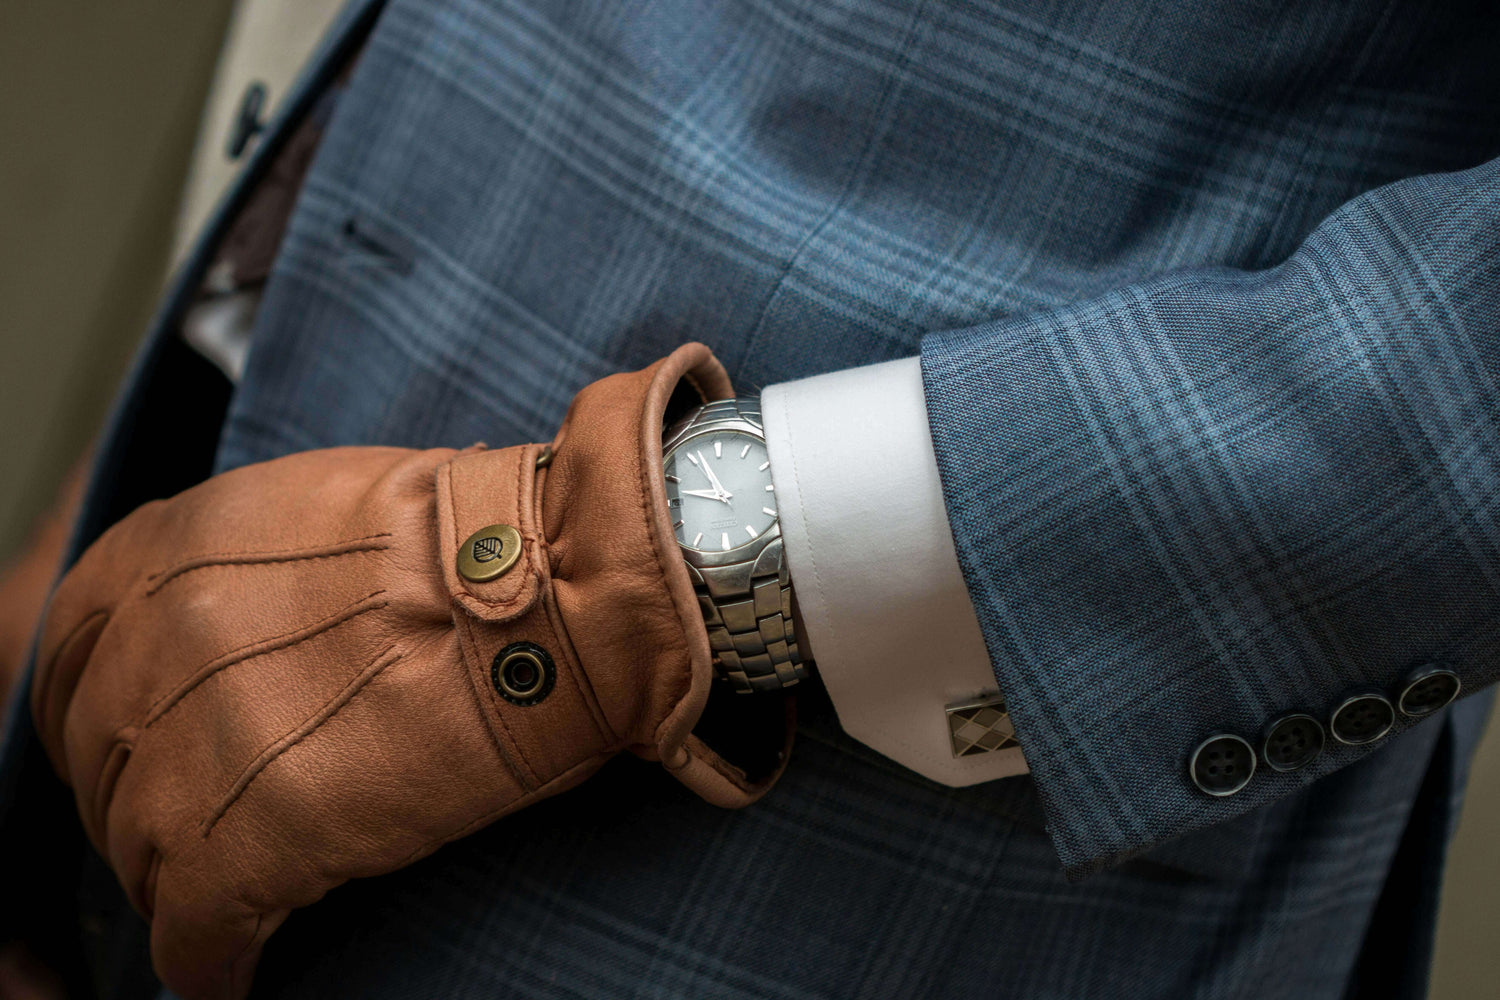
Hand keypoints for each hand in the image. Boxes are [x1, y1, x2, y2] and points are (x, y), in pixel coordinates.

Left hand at [31, 344, 791, 999]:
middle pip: (101, 763)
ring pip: (141, 855)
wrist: (564, 589)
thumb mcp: (325, 507)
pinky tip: (241, 961)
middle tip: (211, 820)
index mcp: (170, 553)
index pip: (72, 657)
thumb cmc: (486, 542)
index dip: (107, 717)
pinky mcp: (251, 843)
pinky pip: (193, 932)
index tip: (142, 748)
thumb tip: (236, 629)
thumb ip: (243, 566)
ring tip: (239, 893)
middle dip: (146, 802)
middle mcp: (159, 643)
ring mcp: (195, 746)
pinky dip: (214, 957)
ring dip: (184, 880)